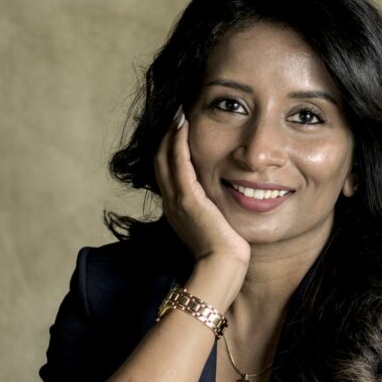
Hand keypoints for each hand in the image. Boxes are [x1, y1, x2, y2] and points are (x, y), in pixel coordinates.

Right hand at [154, 111, 251, 268]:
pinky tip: (182, 127)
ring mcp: (176, 201)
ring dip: (170, 134)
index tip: (178, 131)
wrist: (220, 267)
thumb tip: (221, 204)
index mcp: (176, 209)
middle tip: (176, 115)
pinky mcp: (187, 200)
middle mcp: (171, 203)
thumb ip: (212, 212)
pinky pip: (178, 165)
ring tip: (178, 114)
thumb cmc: (222, 253)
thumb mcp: (213, 227)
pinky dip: (178, 143)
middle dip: (166, 136)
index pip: (167, 172)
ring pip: (164, 159)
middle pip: (159, 161)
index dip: (169, 150)